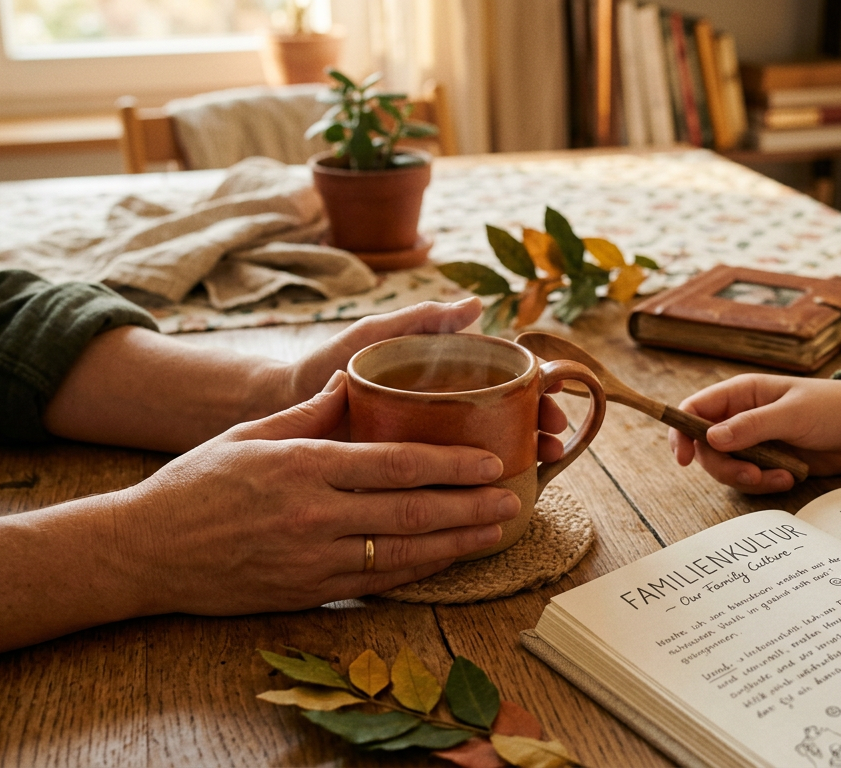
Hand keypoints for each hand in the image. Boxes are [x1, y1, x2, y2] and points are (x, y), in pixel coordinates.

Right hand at [115, 371, 521, 613]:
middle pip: (412, 511)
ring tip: (498, 531)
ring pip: (404, 553)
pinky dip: (419, 571)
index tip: (488, 461)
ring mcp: (313, 560)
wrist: (144, 551)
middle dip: (470, 507)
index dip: (450, 465)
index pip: (395, 464)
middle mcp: (315, 515)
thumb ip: (311, 413)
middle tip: (513, 499)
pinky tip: (449, 559)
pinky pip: (377, 583)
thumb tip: (357, 383)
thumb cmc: (195, 484)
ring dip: (458, 543)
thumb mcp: (251, 434)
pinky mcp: (307, 592)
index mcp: (304, 467)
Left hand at [260, 297, 566, 460]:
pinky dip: (481, 490)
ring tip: (544, 463)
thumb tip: (474, 305)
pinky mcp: (410, 478)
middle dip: (538, 427)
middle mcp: (442, 413)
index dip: (535, 389)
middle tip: (556, 438)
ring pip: (489, 454)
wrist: (283, 407)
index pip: (503, 383)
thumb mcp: (374, 334)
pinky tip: (504, 496)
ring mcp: (429, 446)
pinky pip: (453, 484)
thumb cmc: (327, 363)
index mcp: (442, 381)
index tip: (555, 395)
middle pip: (506, 420)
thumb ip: (420, 319)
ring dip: (524, 457)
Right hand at [670, 375, 840, 493]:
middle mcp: (740, 418)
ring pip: (726, 468)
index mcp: (741, 394)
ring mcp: (753, 443)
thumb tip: (711, 438)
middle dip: (725, 466)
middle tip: (752, 474)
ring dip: (748, 479)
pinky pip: (750, 481)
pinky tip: (790, 477)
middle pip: (705, 448)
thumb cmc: (832, 408)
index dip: (681, 433)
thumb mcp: (793, 413)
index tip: (684, 459)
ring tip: (781, 476)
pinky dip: (765, 484)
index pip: (693, 410)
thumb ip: (752, 426)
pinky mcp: (768, 463)